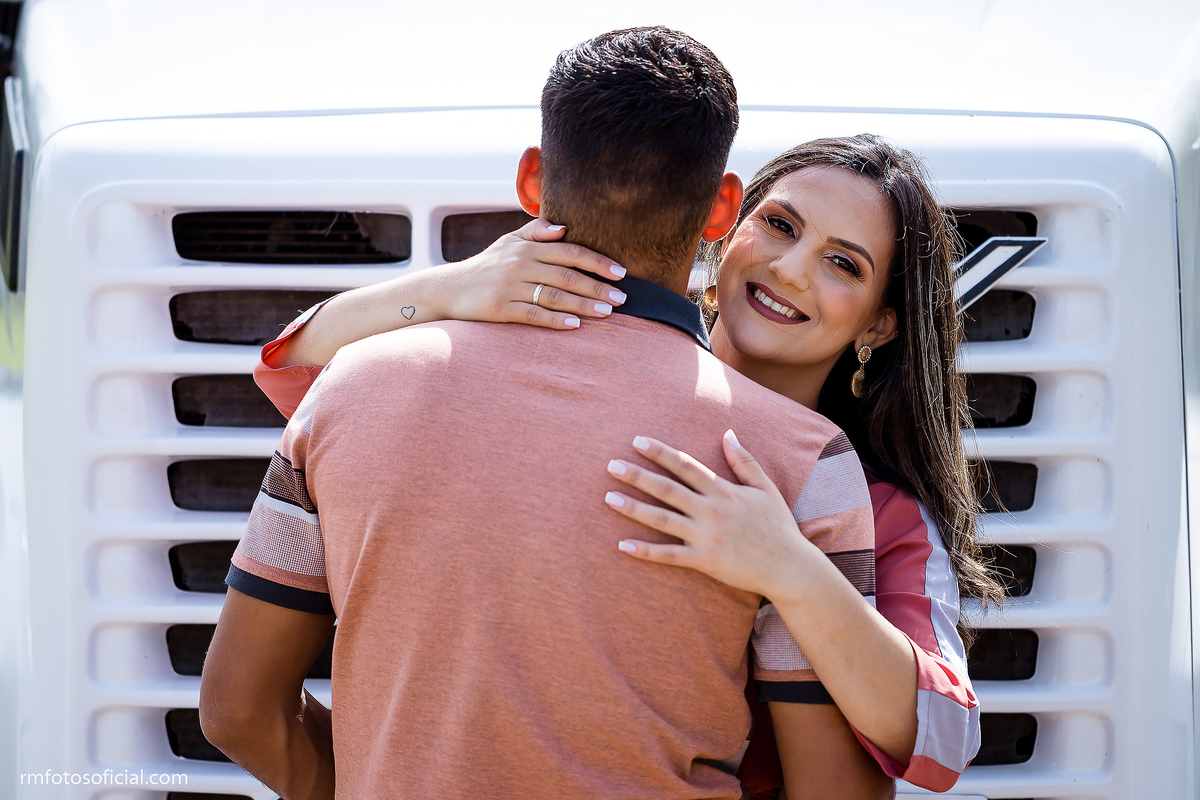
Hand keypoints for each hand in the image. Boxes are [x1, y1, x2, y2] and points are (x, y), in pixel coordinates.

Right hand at [440, 218, 626, 329]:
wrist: (449, 288)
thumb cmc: (487, 265)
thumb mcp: (508, 242)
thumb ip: (536, 232)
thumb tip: (564, 228)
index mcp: (527, 247)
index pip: (570, 252)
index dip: (598, 261)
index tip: (620, 272)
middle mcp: (520, 264)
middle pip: (567, 275)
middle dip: (598, 287)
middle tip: (622, 298)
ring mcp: (510, 287)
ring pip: (554, 296)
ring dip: (584, 305)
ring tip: (607, 313)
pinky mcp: (500, 308)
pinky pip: (533, 314)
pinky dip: (555, 320)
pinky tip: (574, 325)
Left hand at [604, 430, 819, 598]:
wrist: (789, 567)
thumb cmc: (778, 526)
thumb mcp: (765, 488)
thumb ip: (744, 461)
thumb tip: (728, 433)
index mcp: (723, 491)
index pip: (686, 466)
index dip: (661, 452)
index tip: (637, 440)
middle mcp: (711, 511)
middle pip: (667, 489)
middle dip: (638, 476)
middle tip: (611, 465)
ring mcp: (706, 537)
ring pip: (663, 520)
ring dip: (634, 508)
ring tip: (608, 498)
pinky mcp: (703, 561)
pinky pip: (669, 555)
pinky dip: (645, 551)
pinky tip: (622, 545)